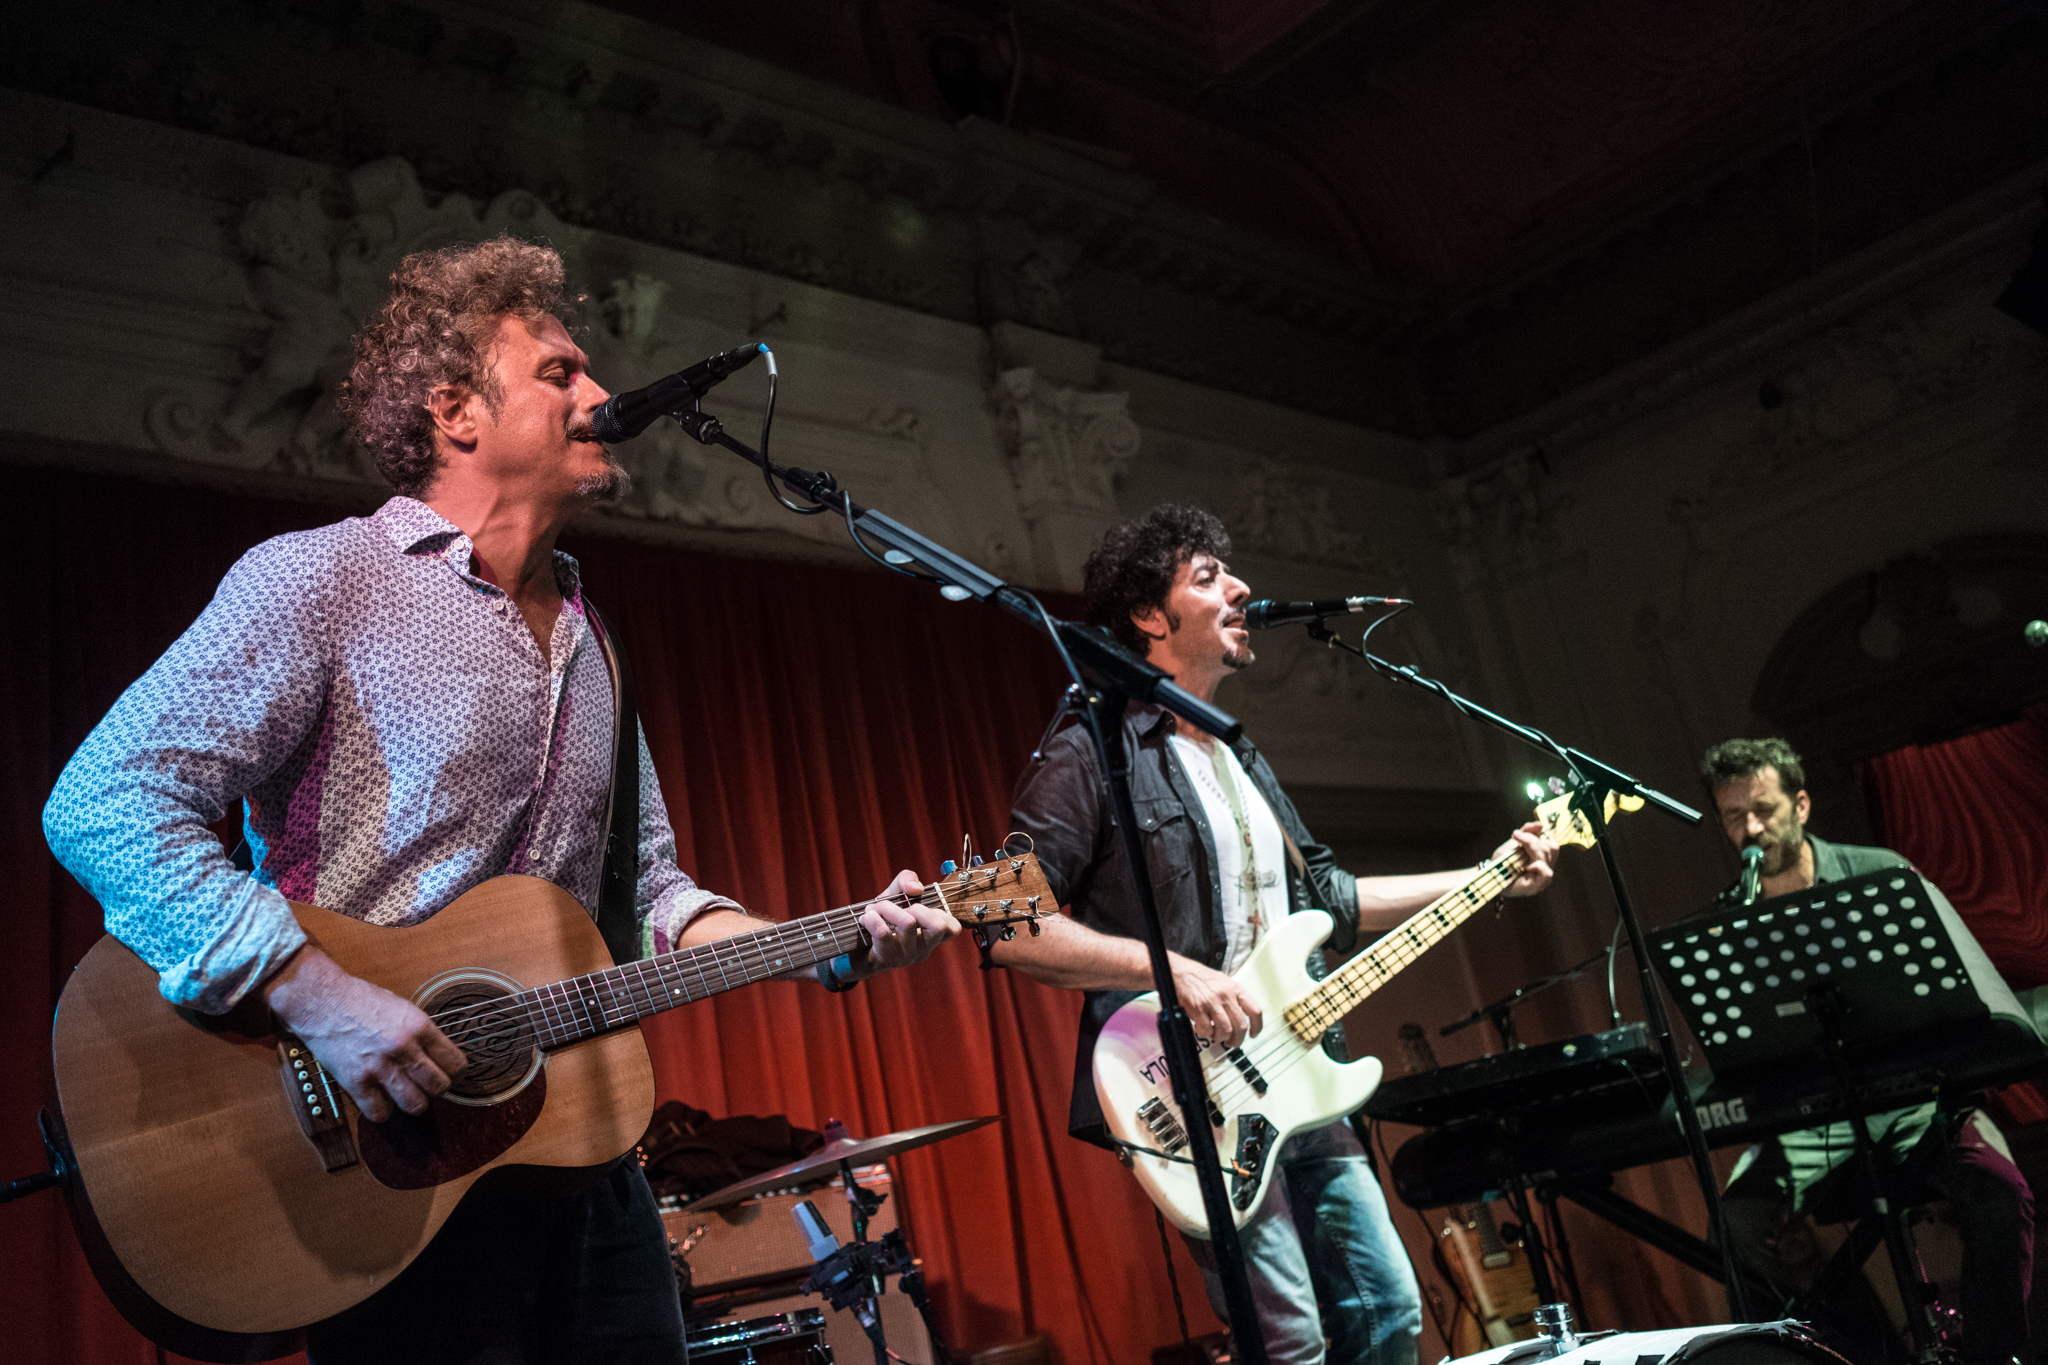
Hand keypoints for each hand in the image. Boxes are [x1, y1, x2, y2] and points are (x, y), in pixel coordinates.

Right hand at [263, 946, 466, 1122]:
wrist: (322, 1001)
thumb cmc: (361, 1000)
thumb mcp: (402, 1008)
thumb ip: (421, 1033)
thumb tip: (439, 1056)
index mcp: (419, 1026)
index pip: (455, 1062)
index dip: (456, 1072)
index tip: (451, 1073)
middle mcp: (403, 1048)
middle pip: (439, 1086)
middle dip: (438, 1088)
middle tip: (430, 1085)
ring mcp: (379, 1067)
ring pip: (415, 1105)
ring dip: (414, 1102)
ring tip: (407, 1093)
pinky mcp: (356, 1082)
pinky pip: (379, 1113)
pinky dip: (382, 1110)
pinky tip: (381, 1099)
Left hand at [849, 870, 960, 977]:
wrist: (852, 945)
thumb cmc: (881, 918)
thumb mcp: (895, 894)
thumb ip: (907, 880)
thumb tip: (916, 888)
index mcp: (930, 936)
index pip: (953, 928)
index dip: (942, 912)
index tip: (920, 907)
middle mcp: (923, 949)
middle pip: (937, 925)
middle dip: (916, 907)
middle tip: (899, 908)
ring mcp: (906, 956)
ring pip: (908, 923)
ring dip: (886, 908)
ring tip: (874, 909)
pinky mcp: (886, 959)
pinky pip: (883, 933)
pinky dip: (872, 918)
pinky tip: (867, 918)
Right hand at [1169, 953, 1262, 1049]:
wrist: (1179, 971)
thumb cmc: (1199, 976)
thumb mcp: (1222, 982)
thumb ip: (1233, 997)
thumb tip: (1241, 1015)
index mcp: (1234, 988)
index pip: (1254, 1010)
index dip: (1257, 1026)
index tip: (1254, 1034)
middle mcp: (1226, 995)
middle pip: (1241, 1025)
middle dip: (1237, 1040)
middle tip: (1232, 1043)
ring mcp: (1212, 1002)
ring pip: (1226, 1030)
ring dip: (1221, 1038)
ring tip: (1215, 1036)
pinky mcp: (1198, 1009)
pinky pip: (1207, 1030)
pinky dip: (1205, 1034)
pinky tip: (1202, 1029)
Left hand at [1497, 821, 1559, 897]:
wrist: (1490, 875)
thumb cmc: (1503, 861)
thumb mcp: (1515, 842)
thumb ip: (1527, 832)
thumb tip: (1540, 825)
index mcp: (1542, 858)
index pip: (1552, 845)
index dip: (1536, 836)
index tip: (1517, 834)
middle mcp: (1545, 868)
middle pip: (1549, 848)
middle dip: (1531, 841)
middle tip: (1515, 838)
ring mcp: (1542, 879)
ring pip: (1547, 858)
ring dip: (1532, 849)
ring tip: (1518, 852)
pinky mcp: (1536, 887)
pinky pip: (1546, 873)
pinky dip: (1537, 866)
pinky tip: (1526, 866)